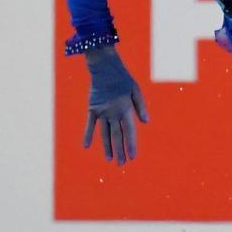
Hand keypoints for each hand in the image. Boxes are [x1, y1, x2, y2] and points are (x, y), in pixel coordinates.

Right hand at [83, 47, 148, 165]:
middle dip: (120, 150)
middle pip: (116, 135)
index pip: (129, 131)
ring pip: (104, 133)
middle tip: (122, 163)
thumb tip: (145, 122)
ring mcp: (101, 112)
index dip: (130, 144)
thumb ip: (140, 106)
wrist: (104, 68)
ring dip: (107, 147)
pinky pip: (90, 124)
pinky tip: (86, 146)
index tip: (132, 156)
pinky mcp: (92, 109)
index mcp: (125, 109)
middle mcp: (113, 113)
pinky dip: (88, 135)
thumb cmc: (123, 79)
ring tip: (110, 159)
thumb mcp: (136, 90)